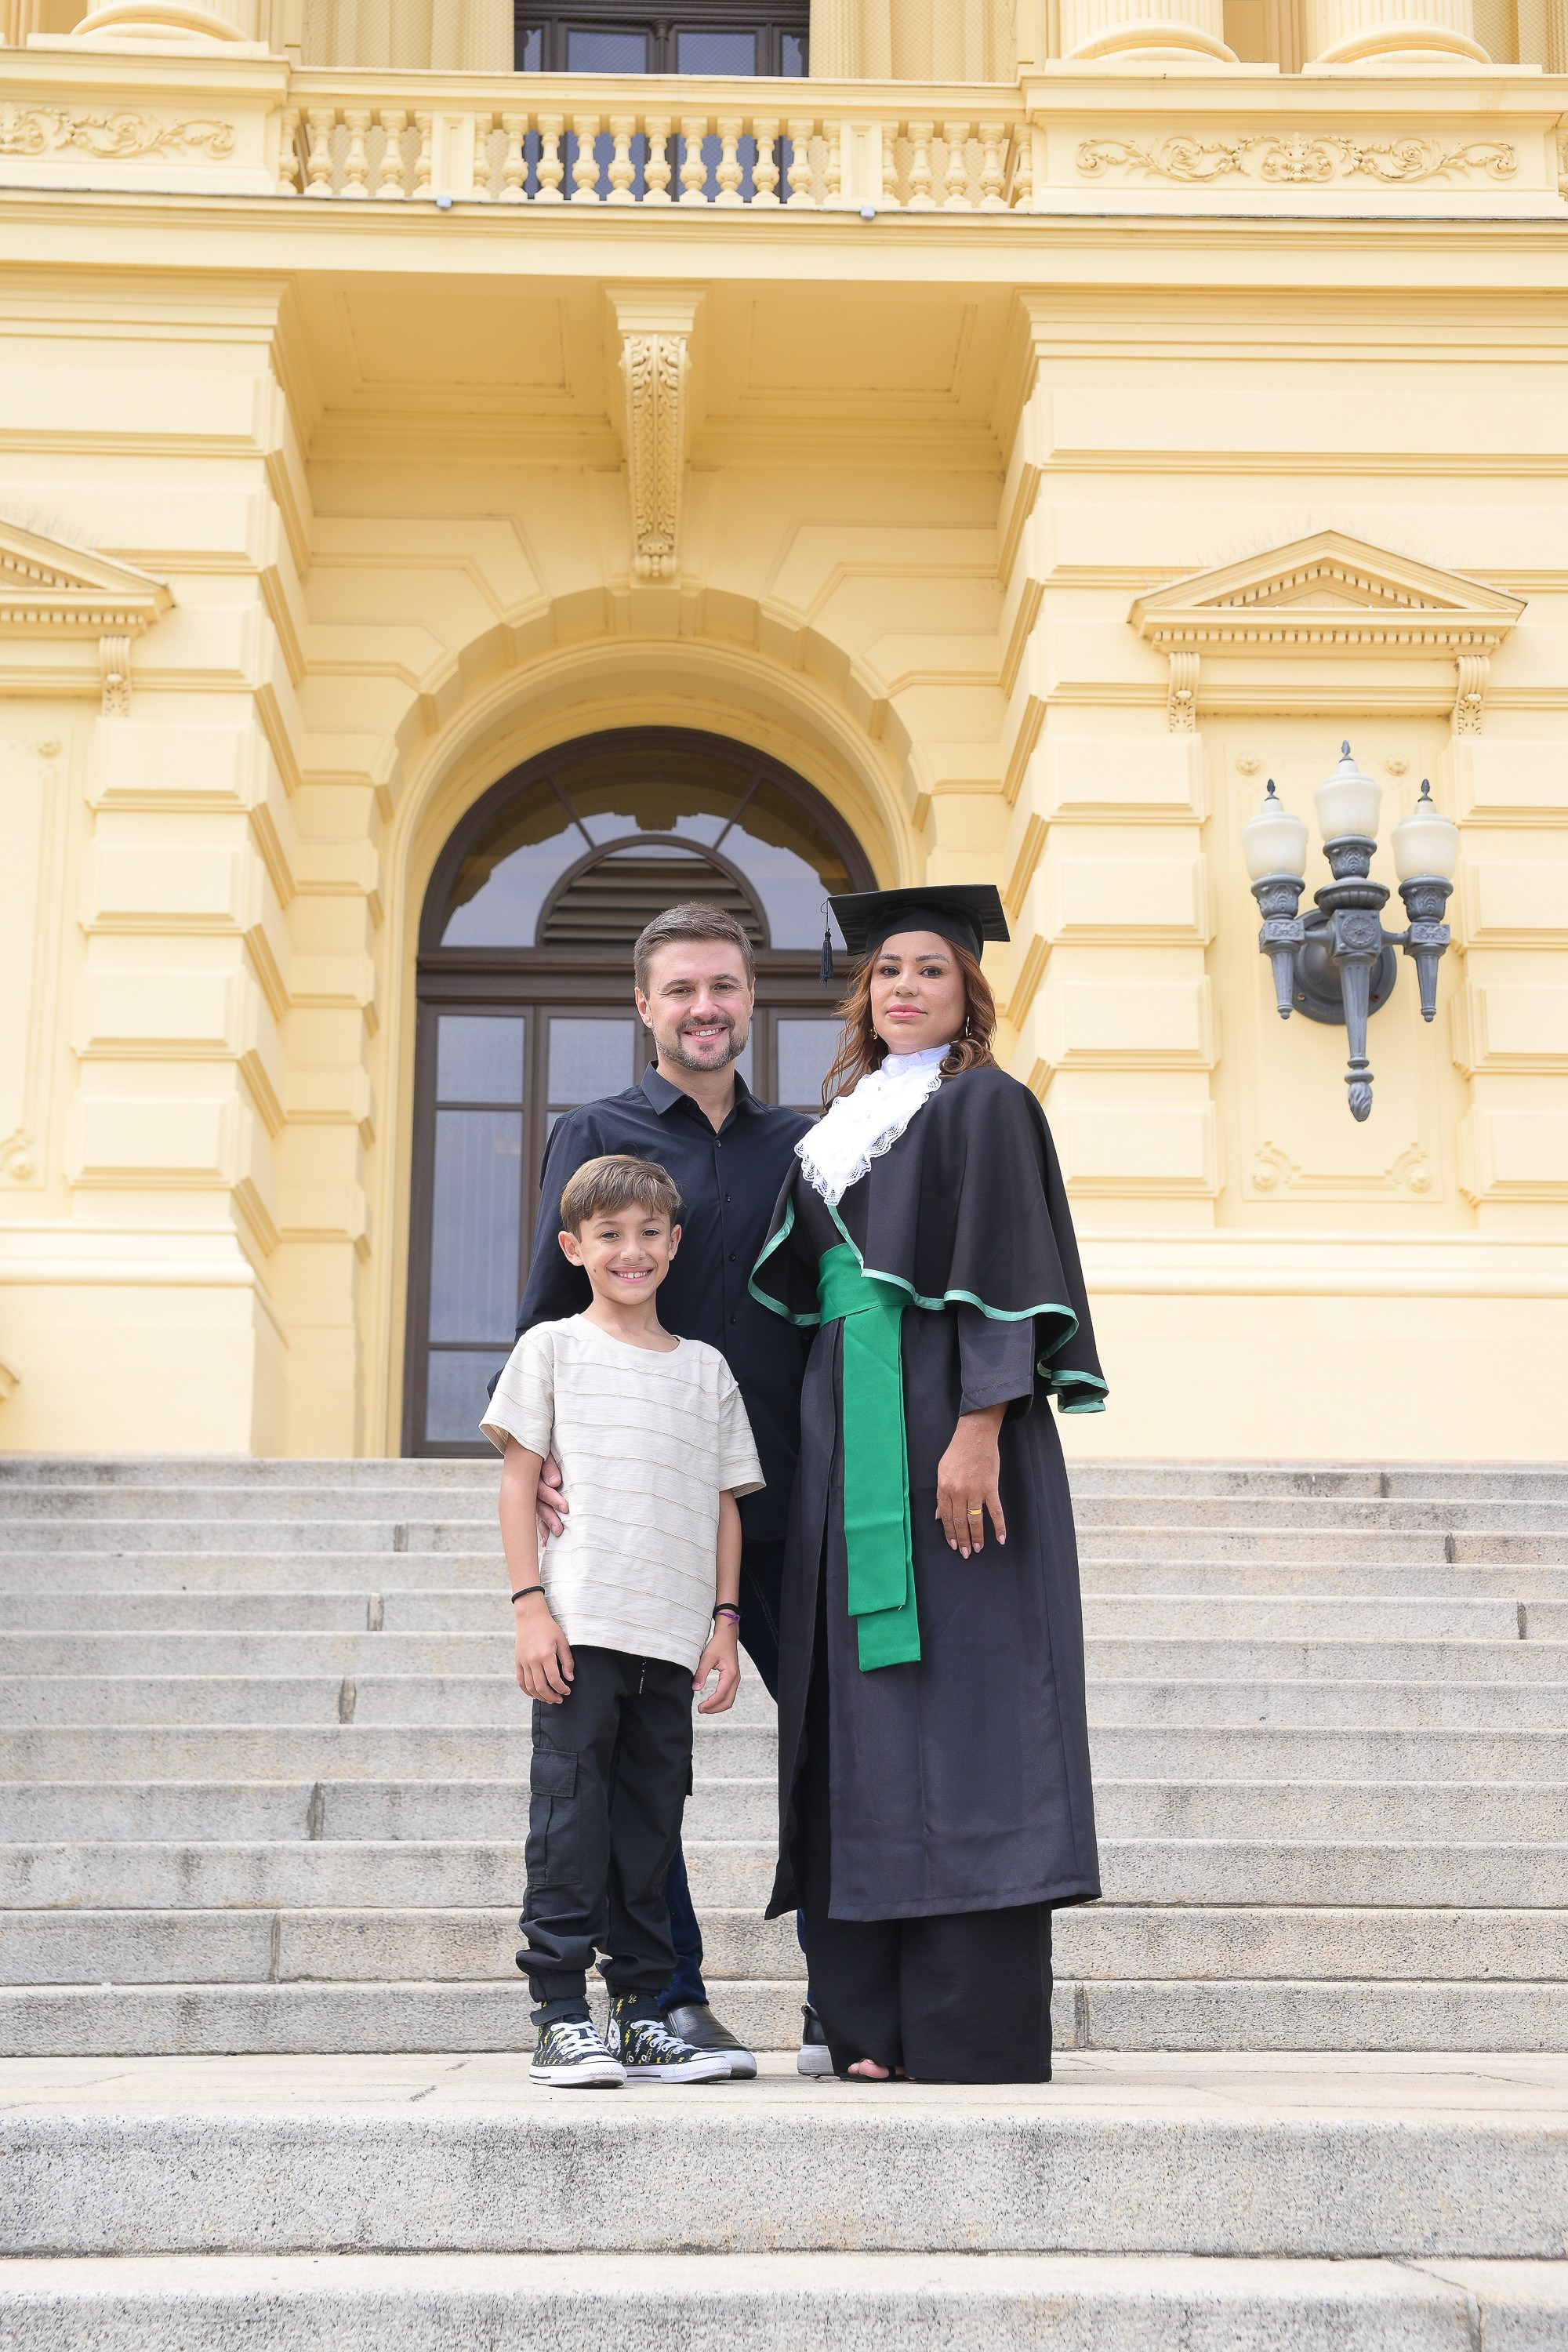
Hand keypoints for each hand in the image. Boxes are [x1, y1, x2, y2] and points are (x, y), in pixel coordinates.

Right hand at [515, 1599, 574, 1702]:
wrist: (530, 1617)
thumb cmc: (549, 1628)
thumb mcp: (562, 1641)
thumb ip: (567, 1661)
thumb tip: (569, 1678)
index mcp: (545, 1655)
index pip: (554, 1680)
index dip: (561, 1688)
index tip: (567, 1691)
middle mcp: (533, 1660)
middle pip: (541, 1687)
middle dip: (551, 1697)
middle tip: (559, 1699)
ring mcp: (523, 1662)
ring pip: (530, 1687)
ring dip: (539, 1696)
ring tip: (548, 1699)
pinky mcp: (517, 1661)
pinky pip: (520, 1681)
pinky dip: (527, 1690)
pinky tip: (534, 1694)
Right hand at [536, 1455, 567, 1544]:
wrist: (527, 1447)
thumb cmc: (542, 1448)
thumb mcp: (544, 1453)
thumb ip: (549, 1468)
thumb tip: (555, 1483)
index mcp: (531, 1475)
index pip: (542, 1489)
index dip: (553, 1499)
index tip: (565, 1508)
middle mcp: (527, 1488)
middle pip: (538, 1505)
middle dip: (550, 1518)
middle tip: (560, 1530)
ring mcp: (528, 1496)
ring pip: (536, 1513)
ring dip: (544, 1526)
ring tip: (553, 1539)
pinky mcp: (531, 1501)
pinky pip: (534, 1516)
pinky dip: (540, 1529)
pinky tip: (545, 1542)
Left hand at [694, 1621, 739, 1714]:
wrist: (727, 1636)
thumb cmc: (718, 1644)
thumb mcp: (707, 1658)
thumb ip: (701, 1673)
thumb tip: (695, 1689)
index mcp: (730, 1674)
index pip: (720, 1695)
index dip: (710, 1704)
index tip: (700, 1707)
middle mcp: (735, 1678)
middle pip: (728, 1702)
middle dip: (715, 1709)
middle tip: (701, 1710)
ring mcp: (735, 1679)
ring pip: (729, 1699)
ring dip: (717, 1706)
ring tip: (705, 1707)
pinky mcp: (732, 1678)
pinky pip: (728, 1694)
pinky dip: (720, 1700)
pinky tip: (711, 1700)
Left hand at [935, 1405, 1006, 1557]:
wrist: (975, 1435)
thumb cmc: (957, 1452)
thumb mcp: (942, 1471)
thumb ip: (941, 1495)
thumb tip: (939, 1516)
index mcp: (944, 1488)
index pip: (946, 1517)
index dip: (949, 1533)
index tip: (952, 1544)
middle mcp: (958, 1492)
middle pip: (960, 1522)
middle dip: (962, 1540)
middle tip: (965, 1553)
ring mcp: (975, 1491)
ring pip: (975, 1520)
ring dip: (976, 1537)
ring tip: (978, 1549)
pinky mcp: (990, 1488)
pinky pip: (995, 1511)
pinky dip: (999, 1526)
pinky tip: (1000, 1538)